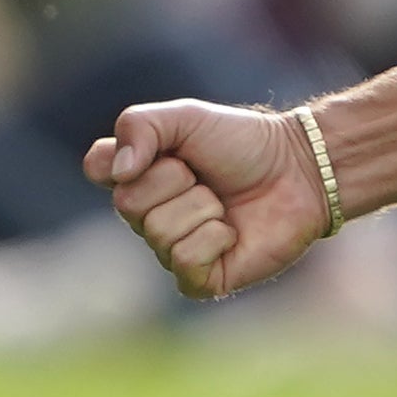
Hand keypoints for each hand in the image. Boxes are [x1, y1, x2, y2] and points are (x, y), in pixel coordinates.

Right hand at [85, 94, 326, 299]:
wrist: (298, 170)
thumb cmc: (242, 144)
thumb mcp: (186, 117)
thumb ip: (139, 127)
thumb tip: (118, 173)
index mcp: (138, 175)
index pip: (97, 168)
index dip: (122, 160)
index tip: (163, 149)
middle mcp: (148, 215)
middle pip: (128, 204)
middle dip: (175, 181)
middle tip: (205, 176)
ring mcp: (172, 249)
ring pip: (157, 233)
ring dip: (201, 208)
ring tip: (224, 202)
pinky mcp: (202, 279)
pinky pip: (184, 263)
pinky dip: (213, 239)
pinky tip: (232, 232)